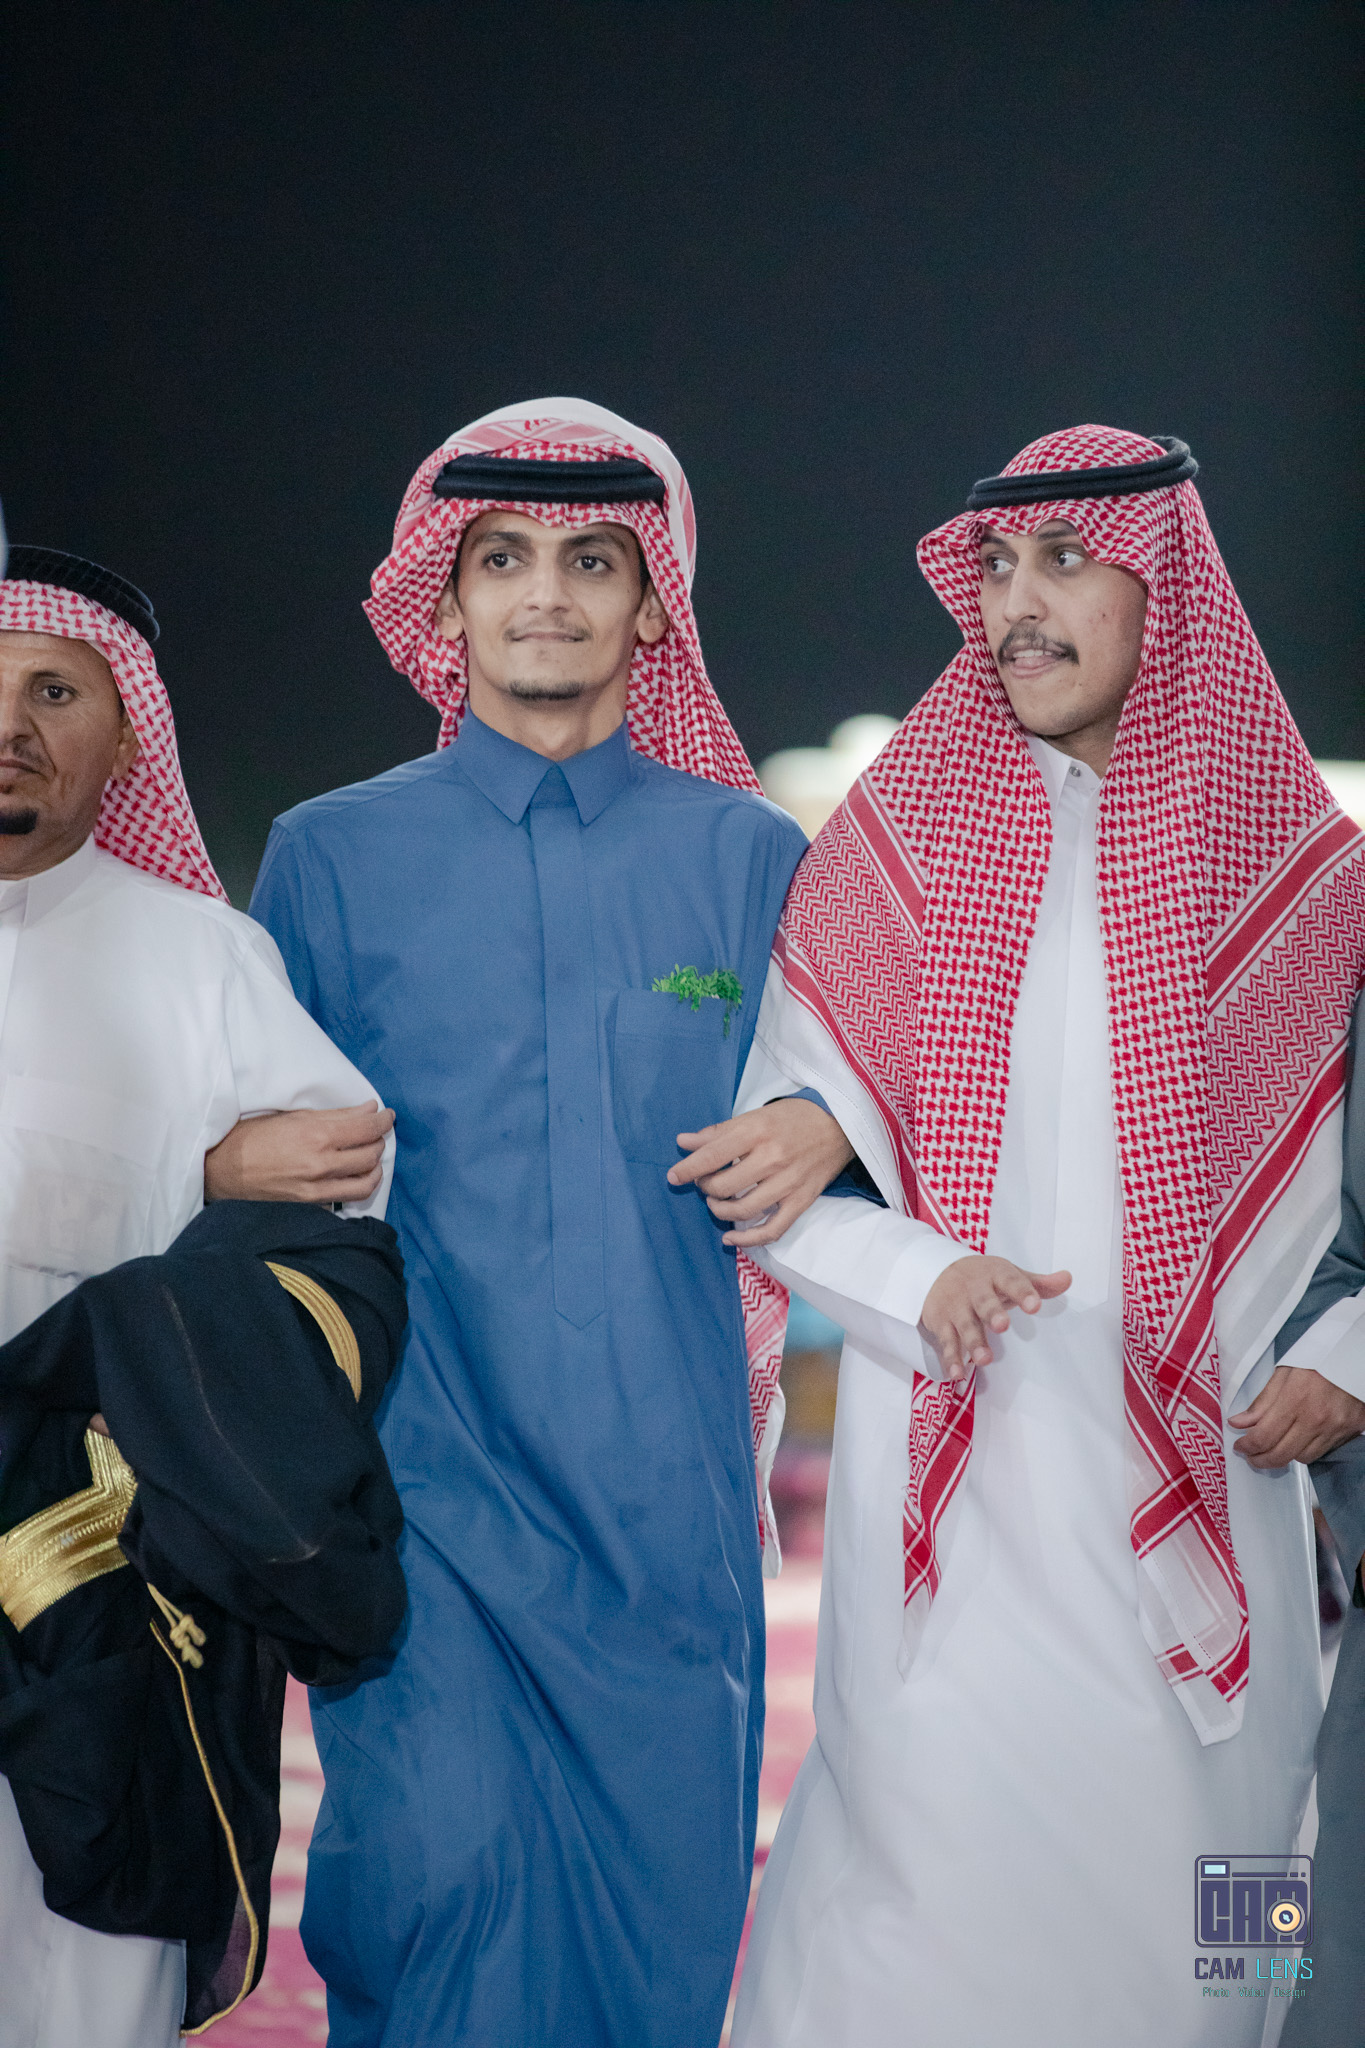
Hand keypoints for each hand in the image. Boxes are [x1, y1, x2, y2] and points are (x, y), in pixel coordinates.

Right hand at [204, 1102, 394, 1205]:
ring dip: (375, 1167)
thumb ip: (335, 1115)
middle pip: (371, 1154)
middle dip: (379, 1140)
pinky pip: (346, 1198)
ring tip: (370, 1156)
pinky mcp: (310, 1206)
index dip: (383, 1120)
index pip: (367, 1129)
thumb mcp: (292, 1117)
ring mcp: (316, 1189)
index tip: (386, 1115)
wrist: (220, 1170)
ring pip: (366, 1182)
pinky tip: (355, 1176)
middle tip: (376, 1132)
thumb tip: (369, 1109)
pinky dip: (358, 1185)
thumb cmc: (251, 1137)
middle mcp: (320, 1164)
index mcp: (316, 1136)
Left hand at [665, 1098, 854, 1246]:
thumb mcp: (754, 1116)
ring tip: (717, 1203)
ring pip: (743, 1210)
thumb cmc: (792, 1118)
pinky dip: (749, 1239)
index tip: (674, 1177)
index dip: (688, 1169)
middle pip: (724, 1186)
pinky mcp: (802, 1200)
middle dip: (706, 1188)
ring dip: (721, 1212)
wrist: (840, 1124)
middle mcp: (771, 1158)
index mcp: (756, 1132)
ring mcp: (788, 1182)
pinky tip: (731, 1238)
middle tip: (705, 1184)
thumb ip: (718, 1132)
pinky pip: (772, 1229)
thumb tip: (683, 1142)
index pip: (712, 1155)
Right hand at [920, 1256, 1070, 1380]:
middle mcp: (973, 1289)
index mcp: (994, 1274)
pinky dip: (950, 1358)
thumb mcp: (1007, 1274)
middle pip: (983, 1302)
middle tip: (1002, 1326)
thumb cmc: (982, 1278)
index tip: (1034, 1305)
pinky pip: (946, 1342)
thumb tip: (1067, 1279)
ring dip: (973, 1342)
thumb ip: (1037, 1283)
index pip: (1010, 1280)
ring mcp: (955, 1306)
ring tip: (984, 1359)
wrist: (933, 1269)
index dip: (1022, 1292)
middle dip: (992, 1313)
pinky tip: (958, 1373)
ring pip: (965, 1324)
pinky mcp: (940, 1323)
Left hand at [1230, 1366, 1364, 1468]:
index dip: (1247, 1446)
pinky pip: (1320, 1452)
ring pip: (1300, 1458)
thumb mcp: (1284, 1373)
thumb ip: (1262, 1402)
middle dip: (1260, 1460)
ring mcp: (1333, 1429)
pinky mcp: (1347, 1433)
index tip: (1240, 1446)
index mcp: (1295, 1399)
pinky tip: (1296, 1440)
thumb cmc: (1318, 1360)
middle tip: (1251, 1455)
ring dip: (1284, 1455)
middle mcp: (1315, 1419)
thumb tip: (1238, 1423)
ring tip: (1274, 1445)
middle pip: (1280, 1455)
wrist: (1355, 1360)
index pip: (1264, 1437)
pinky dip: (1304, 1450)